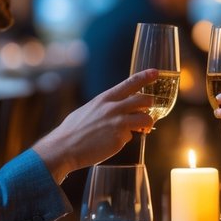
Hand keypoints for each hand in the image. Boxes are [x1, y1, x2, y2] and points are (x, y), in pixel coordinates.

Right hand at [33, 69, 157, 181]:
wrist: (64, 147)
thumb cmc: (73, 130)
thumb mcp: (88, 110)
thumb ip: (104, 107)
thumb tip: (116, 109)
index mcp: (105, 98)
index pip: (130, 83)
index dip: (145, 76)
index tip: (156, 72)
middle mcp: (114, 107)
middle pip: (144, 100)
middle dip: (149, 106)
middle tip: (146, 111)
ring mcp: (118, 122)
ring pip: (146, 118)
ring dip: (146, 124)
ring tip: (141, 129)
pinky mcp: (120, 138)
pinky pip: (131, 136)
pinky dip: (126, 139)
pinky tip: (114, 142)